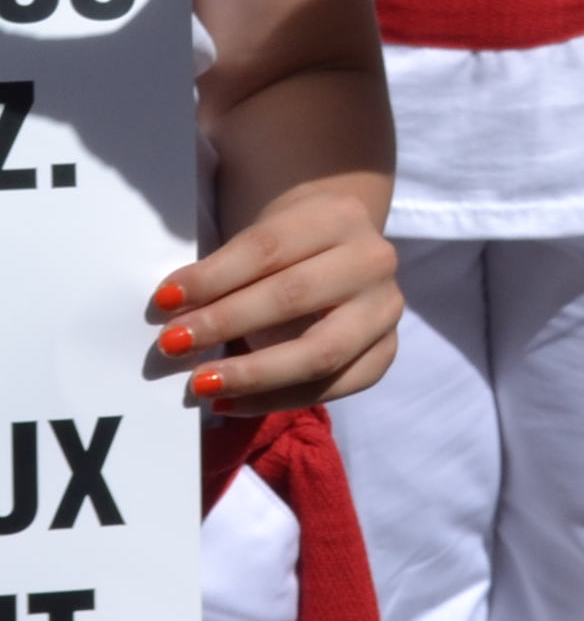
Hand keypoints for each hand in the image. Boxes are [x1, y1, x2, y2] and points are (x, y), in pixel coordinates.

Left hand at [151, 189, 397, 411]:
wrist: (338, 253)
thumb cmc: (283, 249)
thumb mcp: (259, 240)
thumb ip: (222, 273)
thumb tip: (170, 312)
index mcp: (340, 216)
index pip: (268, 249)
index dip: (213, 277)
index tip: (162, 302)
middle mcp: (374, 260)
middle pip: (295, 295)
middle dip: (227, 322)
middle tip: (172, 344)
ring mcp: (385, 309)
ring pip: (322, 351)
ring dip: (254, 373)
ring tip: (200, 384)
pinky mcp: (385, 350)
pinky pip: (334, 386)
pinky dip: (276, 400)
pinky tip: (230, 404)